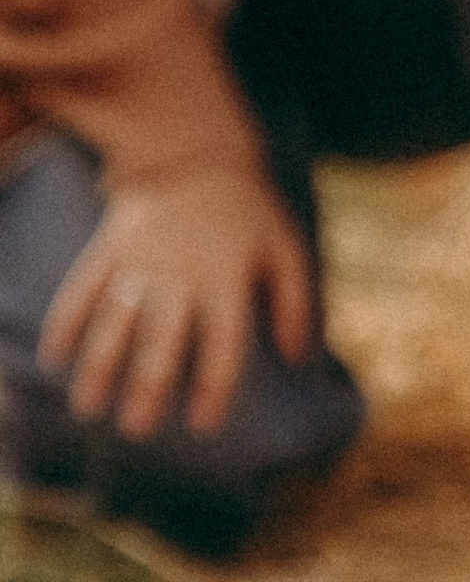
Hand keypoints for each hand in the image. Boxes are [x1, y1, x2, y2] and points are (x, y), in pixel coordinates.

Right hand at [37, 169, 313, 440]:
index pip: (222, 346)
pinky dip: (66, 322)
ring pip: (115, 323)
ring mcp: (139, 261)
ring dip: (100, 367)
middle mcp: (179, 277)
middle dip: (148, 389)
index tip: (203, 424)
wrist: (197, 151)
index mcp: (226, 282)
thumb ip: (297, 306)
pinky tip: (55, 358)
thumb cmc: (249, 212)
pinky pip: (82, 288)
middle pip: (161, 343)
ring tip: (90, 408)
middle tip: (137, 430)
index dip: (214, 387)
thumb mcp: (286, 250)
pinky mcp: (109, 247)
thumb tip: (303, 361)